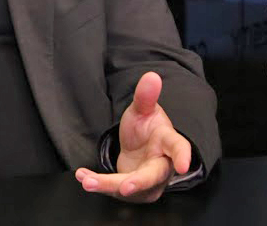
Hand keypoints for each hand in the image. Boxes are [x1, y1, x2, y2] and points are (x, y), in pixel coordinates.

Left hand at [75, 72, 190, 202]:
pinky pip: (115, 189)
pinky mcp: (133, 191)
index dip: (182, 156)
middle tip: (124, 187)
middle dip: (138, 183)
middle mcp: (161, 167)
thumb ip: (146, 96)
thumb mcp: (142, 110)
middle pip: (152, 176)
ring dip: (108, 185)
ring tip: (88, 181)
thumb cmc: (146, 128)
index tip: (183, 166)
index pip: (179, 148)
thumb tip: (152, 76)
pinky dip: (98, 183)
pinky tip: (83, 176)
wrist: (139, 146)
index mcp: (168, 143)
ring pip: (131, 188)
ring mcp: (148, 182)